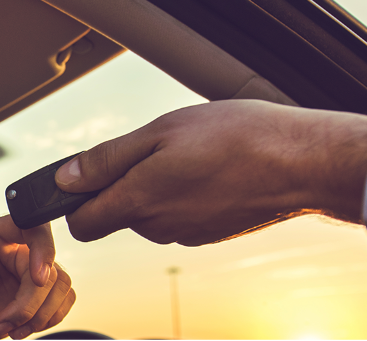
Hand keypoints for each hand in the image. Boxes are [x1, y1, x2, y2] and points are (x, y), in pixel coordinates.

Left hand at [0, 206, 74, 338]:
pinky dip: (48, 319)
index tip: (36, 278)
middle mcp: (18, 250)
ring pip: (61, 285)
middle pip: (50, 267)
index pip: (34, 228)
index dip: (43, 251)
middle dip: (31, 302)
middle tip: (8, 319)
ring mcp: (31, 273)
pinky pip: (64, 300)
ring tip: (12, 326)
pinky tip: (23, 327)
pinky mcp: (41, 295)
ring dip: (40, 314)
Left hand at [55, 99, 366, 245]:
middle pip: (116, 214)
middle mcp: (159, 227)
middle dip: (121, 184)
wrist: (301, 162)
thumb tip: (65, 178)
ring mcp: (187, 233)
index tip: (86, 175)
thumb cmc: (235, 138)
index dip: (74, 200)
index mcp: (139, 202)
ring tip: (190, 151)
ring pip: (150, 213)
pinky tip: (210, 167)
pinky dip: (185, 192)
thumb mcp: (160, 132)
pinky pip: (180, 214)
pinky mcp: (211, 233)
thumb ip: (107, 159)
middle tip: (153, 146)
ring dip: (156, 185)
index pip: (81, 224)